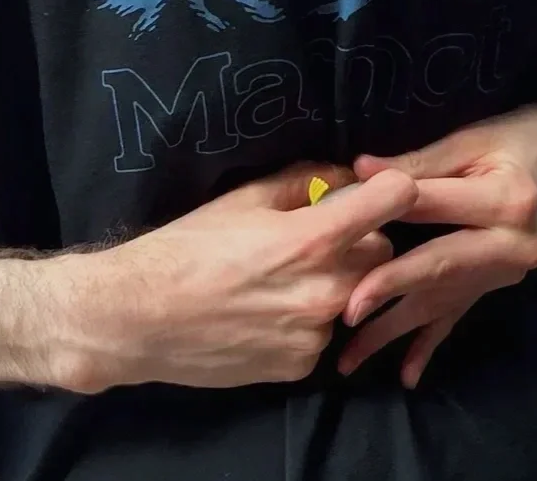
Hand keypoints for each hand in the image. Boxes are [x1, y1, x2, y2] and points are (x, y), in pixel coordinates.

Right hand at [52, 164, 417, 392]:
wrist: (141, 318)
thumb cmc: (191, 246)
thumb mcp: (248, 197)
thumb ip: (307, 180)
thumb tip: (348, 172)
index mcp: (314, 238)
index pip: (395, 199)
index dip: (392, 188)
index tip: (379, 189)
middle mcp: (325, 289)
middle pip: (382, 252)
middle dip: (359, 240)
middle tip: (317, 238)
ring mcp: (315, 333)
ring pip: (356, 294)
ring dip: (336, 283)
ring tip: (285, 279)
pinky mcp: (301, 366)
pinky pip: (327, 331)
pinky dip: (310, 320)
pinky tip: (271, 312)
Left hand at [338, 105, 536, 387]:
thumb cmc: (517, 138)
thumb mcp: (471, 139)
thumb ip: (420, 162)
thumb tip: (361, 171)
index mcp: (506, 201)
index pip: (433, 209)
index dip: (384, 216)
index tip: (339, 234)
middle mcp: (512, 244)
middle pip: (439, 267)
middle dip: (390, 289)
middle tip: (346, 312)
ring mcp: (507, 272)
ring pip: (442, 301)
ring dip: (395, 329)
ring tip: (352, 357)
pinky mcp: (499, 284)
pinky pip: (459, 314)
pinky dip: (430, 344)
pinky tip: (407, 375)